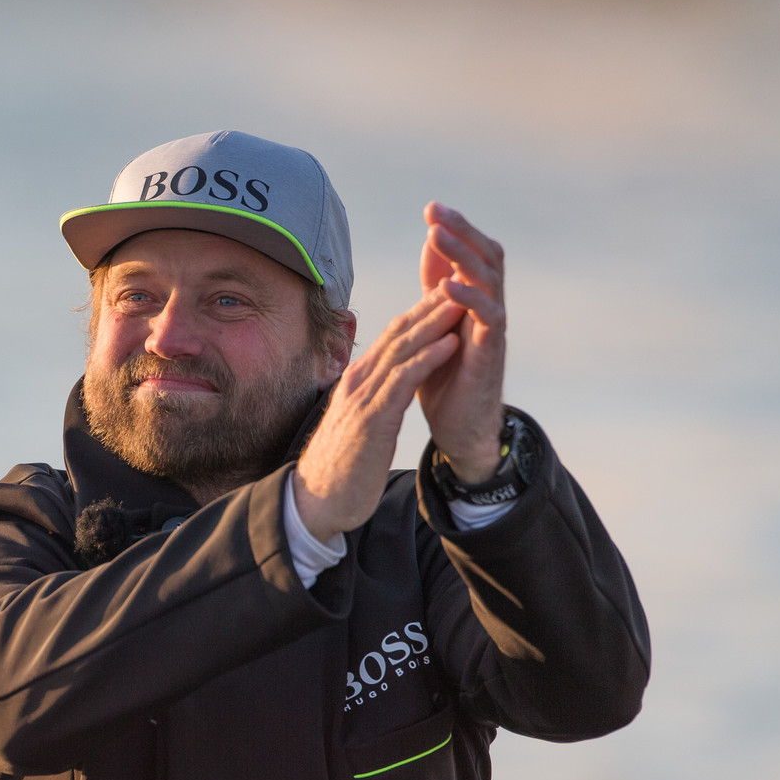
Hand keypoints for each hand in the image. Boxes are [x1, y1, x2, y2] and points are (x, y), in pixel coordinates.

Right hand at [293, 286, 466, 542]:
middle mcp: (358, 381)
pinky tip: (449, 344)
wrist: (316, 501)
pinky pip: (403, 383)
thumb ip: (372, 398)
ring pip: (402, 350)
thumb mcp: (359, 421)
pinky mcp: (372, 421)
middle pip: (398, 333)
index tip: (450, 291)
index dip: (422, 311)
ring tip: (463, 299)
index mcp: (358, 380)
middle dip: (432, 305)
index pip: (392, 337)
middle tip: (462, 278)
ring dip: (435, 323)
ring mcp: (363, 399)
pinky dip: (428, 359)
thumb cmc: (341, 465)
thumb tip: (387, 384)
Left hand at [416, 202, 505, 482]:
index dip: (455, 231)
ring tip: (438, 235)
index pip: (471, 254)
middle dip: (462, 232)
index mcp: (472, 301)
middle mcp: (488, 308)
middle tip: (436, 211)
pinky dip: (469, 298)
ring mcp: (493, 328)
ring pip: (489, 280)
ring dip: (462, 256)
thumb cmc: (446, 378)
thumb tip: (430, 246)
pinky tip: (447, 286)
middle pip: (486, 257)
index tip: (431, 209)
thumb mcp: (433, 327)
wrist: (459, 429)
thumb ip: (433, 290)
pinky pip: (489, 317)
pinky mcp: (491, 352)